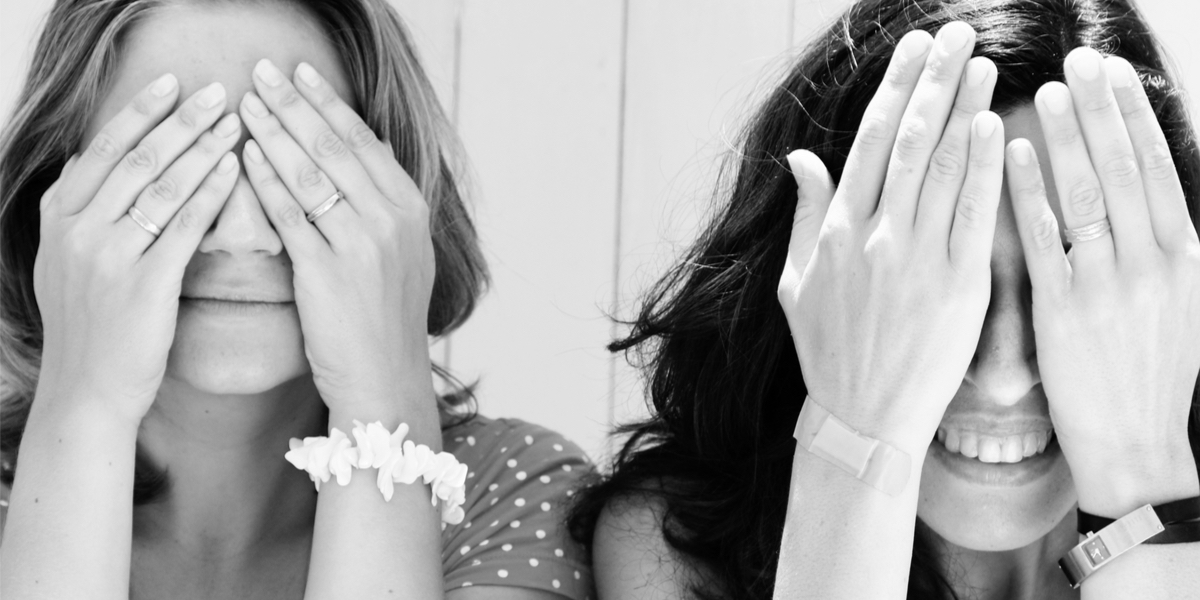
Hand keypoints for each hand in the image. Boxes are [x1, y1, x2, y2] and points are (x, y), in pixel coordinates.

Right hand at [34, 75, 239, 423]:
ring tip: (235, 123)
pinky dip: (211, 193)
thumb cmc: (89, 328)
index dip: (140, 113)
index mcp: (59, 220)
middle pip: (136, 160)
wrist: (85, 393)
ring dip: (203, 149)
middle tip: (217, 93)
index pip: (103, 150)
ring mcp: (108, 258)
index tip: (171, 84)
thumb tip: (87, 160)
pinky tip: (234, 170)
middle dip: (179, 121)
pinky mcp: (143, 286)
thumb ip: (75, 212)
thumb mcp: (63, 262)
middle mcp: (78, 232)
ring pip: (162, 187)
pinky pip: (184, 228)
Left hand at [237, 59, 435, 418]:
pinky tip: (245, 157)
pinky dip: (265, 182)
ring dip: (274, 133)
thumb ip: (385, 207)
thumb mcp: (404, 256)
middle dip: (296, 104)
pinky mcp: (328, 272)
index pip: (366, 142)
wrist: (386, 380)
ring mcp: (362, 246)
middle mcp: (392, 221)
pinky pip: (290, 216)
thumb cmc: (385, 321)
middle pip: (336, 148)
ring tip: (245, 104)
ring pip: (311, 174)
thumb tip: (361, 158)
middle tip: (264, 74)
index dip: (330, 104)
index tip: (301, 75)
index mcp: (411, 212)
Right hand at [778, 22, 1005, 455]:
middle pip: (910, 139)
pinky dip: (983, 167)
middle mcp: (876, 236)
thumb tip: (803, 159)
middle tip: (952, 33)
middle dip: (932, 79)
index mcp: (837, 232)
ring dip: (963, 107)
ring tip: (980, 61)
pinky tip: (993, 125)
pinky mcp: (958, 285)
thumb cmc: (829, 353)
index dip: (894, 89)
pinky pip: (972, 214)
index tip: (912, 49)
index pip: (871, 142)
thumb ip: (806, 216)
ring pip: (943, 166)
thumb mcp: (797, 284)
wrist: (863, 418)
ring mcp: (917, 259)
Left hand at [1005, 48, 1199, 515]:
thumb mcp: (1175, 300)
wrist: (1136, 444)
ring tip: (1046, 90)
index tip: (1115, 73)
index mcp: (1184, 254)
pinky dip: (1031, 192)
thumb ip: (1159, 243)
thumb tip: (1141, 188)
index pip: (1157, 166)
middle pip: (1124, 166)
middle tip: (1079, 60)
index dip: (1134, 115)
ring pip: (1087, 193)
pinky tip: (1018, 154)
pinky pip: (1046, 238)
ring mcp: (1109, 284)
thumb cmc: (1150, 371)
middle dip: (1102, 108)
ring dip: (1067, 136)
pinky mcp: (1065, 310)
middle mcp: (1153, 260)